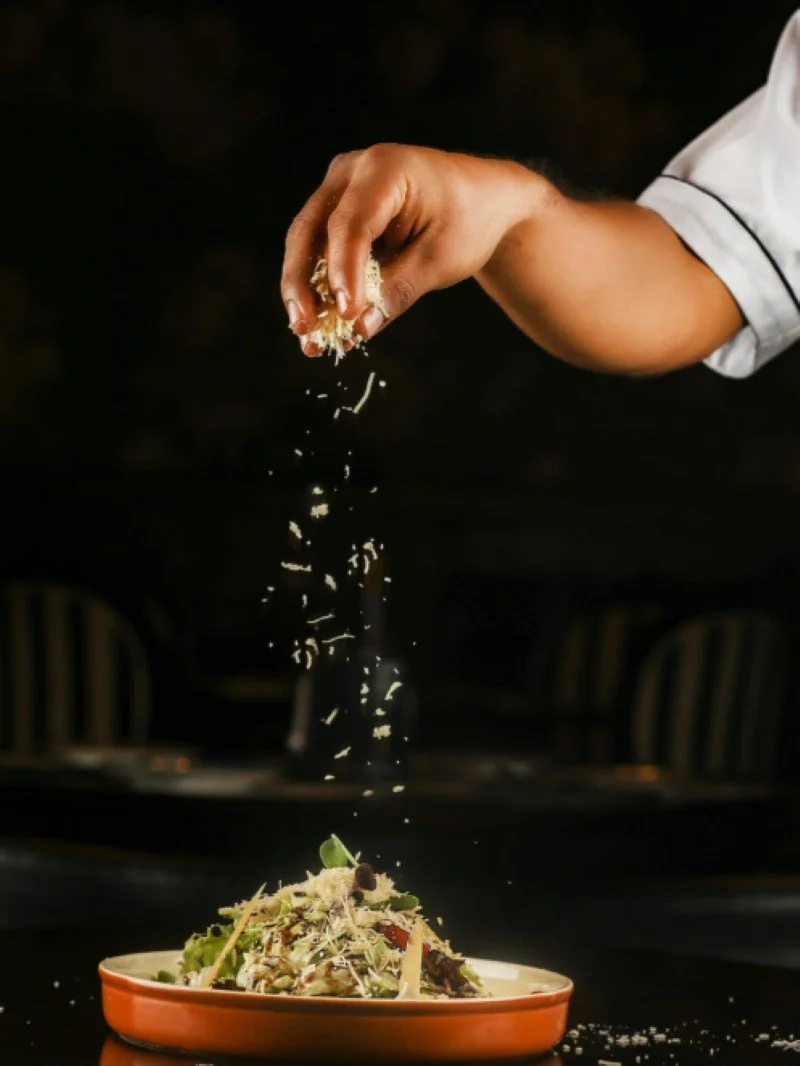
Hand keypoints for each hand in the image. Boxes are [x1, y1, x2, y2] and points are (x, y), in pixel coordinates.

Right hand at [281, 143, 542, 354]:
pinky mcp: (338, 211)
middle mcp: (351, 172)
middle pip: (310, 230)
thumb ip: (399, 290)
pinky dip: (319, 287)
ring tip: (307, 336)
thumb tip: (360, 327)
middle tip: (304, 328)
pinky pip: (319, 250)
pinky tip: (320, 325)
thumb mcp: (441, 258)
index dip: (343, 273)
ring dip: (303, 291)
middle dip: (302, 284)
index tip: (347, 315)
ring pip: (306, 243)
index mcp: (383, 169)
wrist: (484, 200)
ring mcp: (340, 189)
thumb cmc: (469, 220)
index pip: (351, 225)